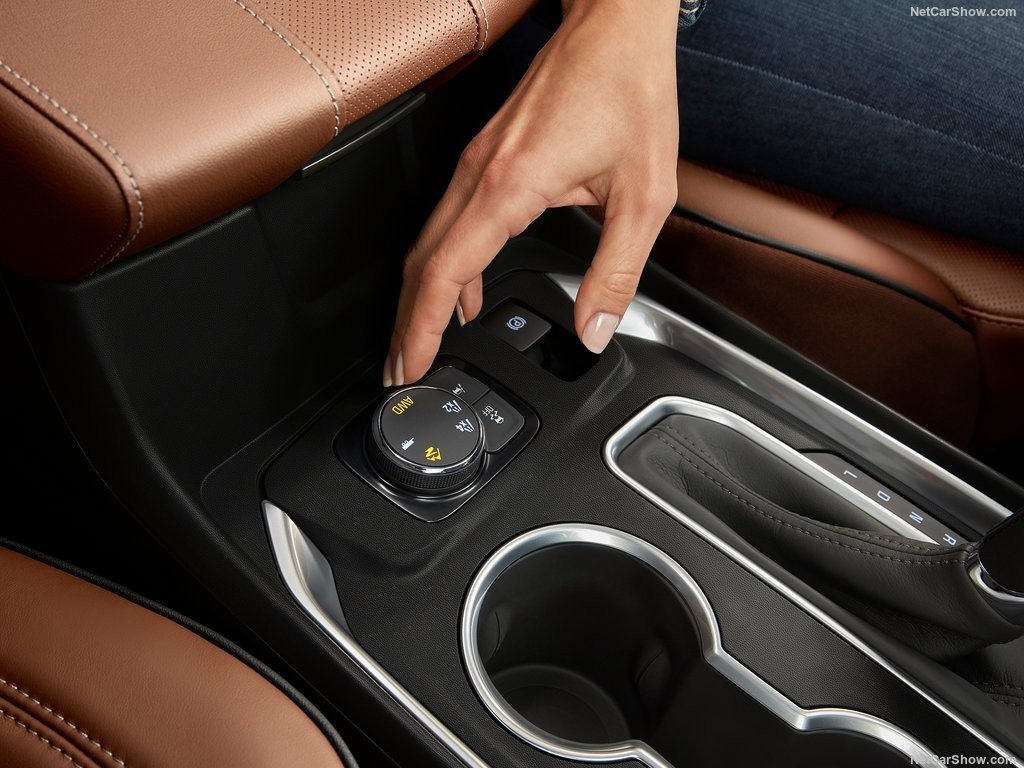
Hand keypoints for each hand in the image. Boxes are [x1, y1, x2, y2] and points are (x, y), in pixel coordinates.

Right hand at [385, 0, 680, 385]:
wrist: (616, 27)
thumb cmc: (629, 91)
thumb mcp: (644, 195)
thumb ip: (616, 271)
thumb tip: (593, 328)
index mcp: (508, 185)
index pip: (443, 272)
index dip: (421, 328)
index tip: (410, 366)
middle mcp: (479, 173)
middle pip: (420, 262)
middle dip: (405, 324)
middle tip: (400, 373)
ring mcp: (475, 162)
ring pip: (427, 242)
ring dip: (418, 297)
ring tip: (419, 344)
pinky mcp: (485, 157)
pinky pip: (448, 222)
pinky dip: (443, 267)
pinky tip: (460, 293)